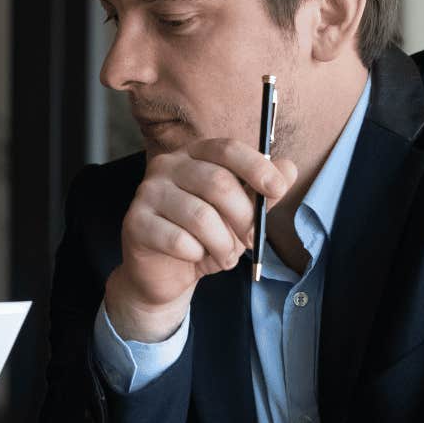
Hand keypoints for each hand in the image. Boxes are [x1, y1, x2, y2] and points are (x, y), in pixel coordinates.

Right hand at [104, 138, 297, 340]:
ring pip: (200, 216)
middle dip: (244, 218)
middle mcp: (167, 165)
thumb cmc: (204, 237)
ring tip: (225, 257)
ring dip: (222, 244)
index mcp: (195, 154)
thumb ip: (262, 192)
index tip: (277, 190)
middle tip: (251, 241)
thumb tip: (288, 169)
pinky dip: (196, 255)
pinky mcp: (135, 222)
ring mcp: (147, 192)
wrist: (166, 273)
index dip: (256, 168)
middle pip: (218, 183)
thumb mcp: (240, 214)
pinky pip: (178, 240)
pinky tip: (194, 258)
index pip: (227, 149)